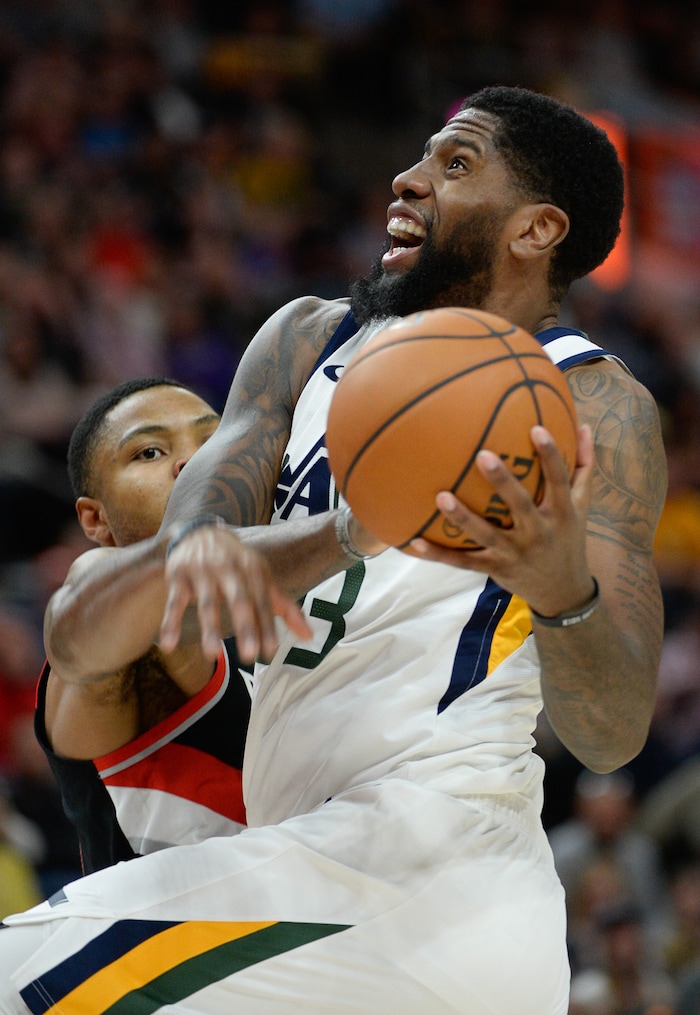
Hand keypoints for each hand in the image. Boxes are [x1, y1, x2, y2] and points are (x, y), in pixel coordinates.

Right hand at [159, 524, 311, 662]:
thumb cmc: (237, 564)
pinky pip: (174, 601)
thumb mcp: (262, 578)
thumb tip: (309, 636)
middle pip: (239, 599)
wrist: (199, 531)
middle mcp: (229, 568)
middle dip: (245, 626)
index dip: (267, 626)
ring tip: (212, 654)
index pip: (263, 601)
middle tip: (249, 655)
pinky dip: (170, 622)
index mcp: (253, 570)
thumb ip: (284, 607)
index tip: (270, 651)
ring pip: (207, 602)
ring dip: (209, 628)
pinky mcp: (179, 577)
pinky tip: (168, 644)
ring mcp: (203, 571)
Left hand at [410, 425, 595, 615]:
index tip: (537, 428)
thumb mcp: (582, 505)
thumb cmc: (568, 537)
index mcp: (561, 513)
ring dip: (463, 518)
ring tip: (441, 496)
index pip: (558, 480)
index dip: (550, 455)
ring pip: (486, 535)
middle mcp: (538, 533)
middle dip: (503, 482)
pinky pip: (463, 562)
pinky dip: (439, 555)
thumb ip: (582, 466)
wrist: (563, 591)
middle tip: (482, 455)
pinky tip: (415, 542)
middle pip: (520, 505)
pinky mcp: (494, 569)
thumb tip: (584, 425)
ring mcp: (514, 553)